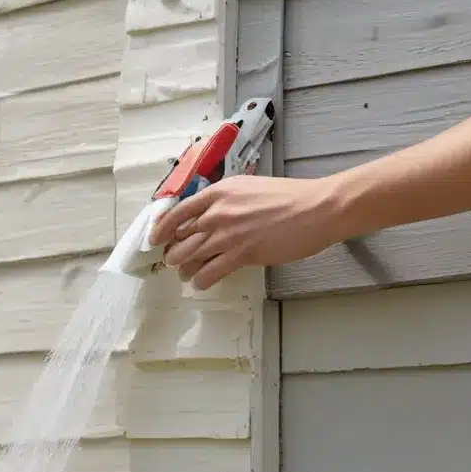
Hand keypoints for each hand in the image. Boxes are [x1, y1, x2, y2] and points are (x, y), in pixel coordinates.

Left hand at [147, 175, 346, 289]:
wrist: (315, 209)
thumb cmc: (288, 197)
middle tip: (173, 260)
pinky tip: (200, 283)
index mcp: (219, 192)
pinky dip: (201, 280)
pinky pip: (210, 272)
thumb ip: (226, 200)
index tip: (155, 238)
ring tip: (185, 274)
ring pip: (191, 256)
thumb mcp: (249, 188)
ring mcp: (228, 234)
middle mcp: (218, 212)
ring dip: (184, 268)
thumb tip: (209, 214)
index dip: (162, 227)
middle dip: (173, 252)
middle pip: (181, 237)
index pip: (178, 211)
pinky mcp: (241, 254)